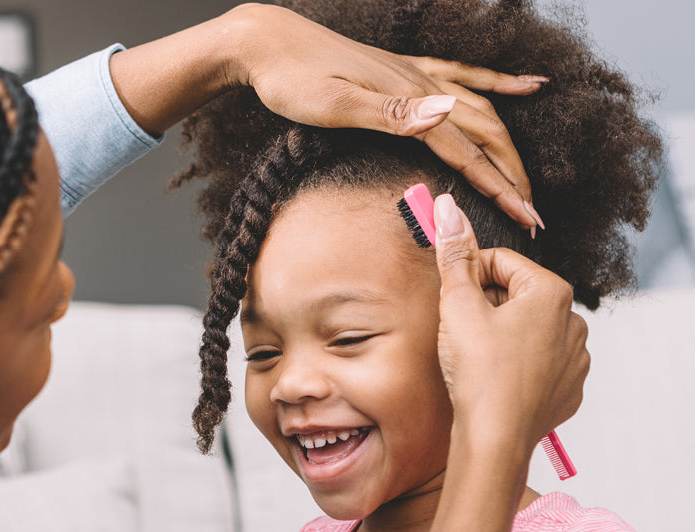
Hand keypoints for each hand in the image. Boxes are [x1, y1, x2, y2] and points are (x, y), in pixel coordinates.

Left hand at [224, 3, 544, 227]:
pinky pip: (464, 76)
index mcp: (409, 99)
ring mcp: (415, 75)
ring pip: (480, 110)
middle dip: (513, 176)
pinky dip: (499, 84)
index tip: (527, 220)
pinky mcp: (403, 70)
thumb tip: (447, 114)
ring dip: (508, 147)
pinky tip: (526, 86)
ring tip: (527, 180)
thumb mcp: (334, 103)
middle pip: (484, 134)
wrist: (267, 43)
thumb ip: (391, 113)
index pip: (467, 152)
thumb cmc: (292, 79)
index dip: (500, 189)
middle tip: (533, 216)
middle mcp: (421, 84)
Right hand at [432, 193, 588, 457]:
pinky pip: (539, 362)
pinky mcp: (569, 388)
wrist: (495, 438)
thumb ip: (454, 254)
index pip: (500, 263)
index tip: (452, 297)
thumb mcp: (458, 304)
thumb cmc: (478, 371)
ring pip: (528, 329)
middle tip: (461, 331)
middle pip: (515, 295)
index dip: (468, 276)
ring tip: (476, 359)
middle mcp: (573, 321)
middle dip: (486, 306)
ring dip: (501, 334)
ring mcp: (575, 357)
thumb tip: (447, 206)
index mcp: (551, 292)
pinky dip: (517, 364)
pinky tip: (495, 379)